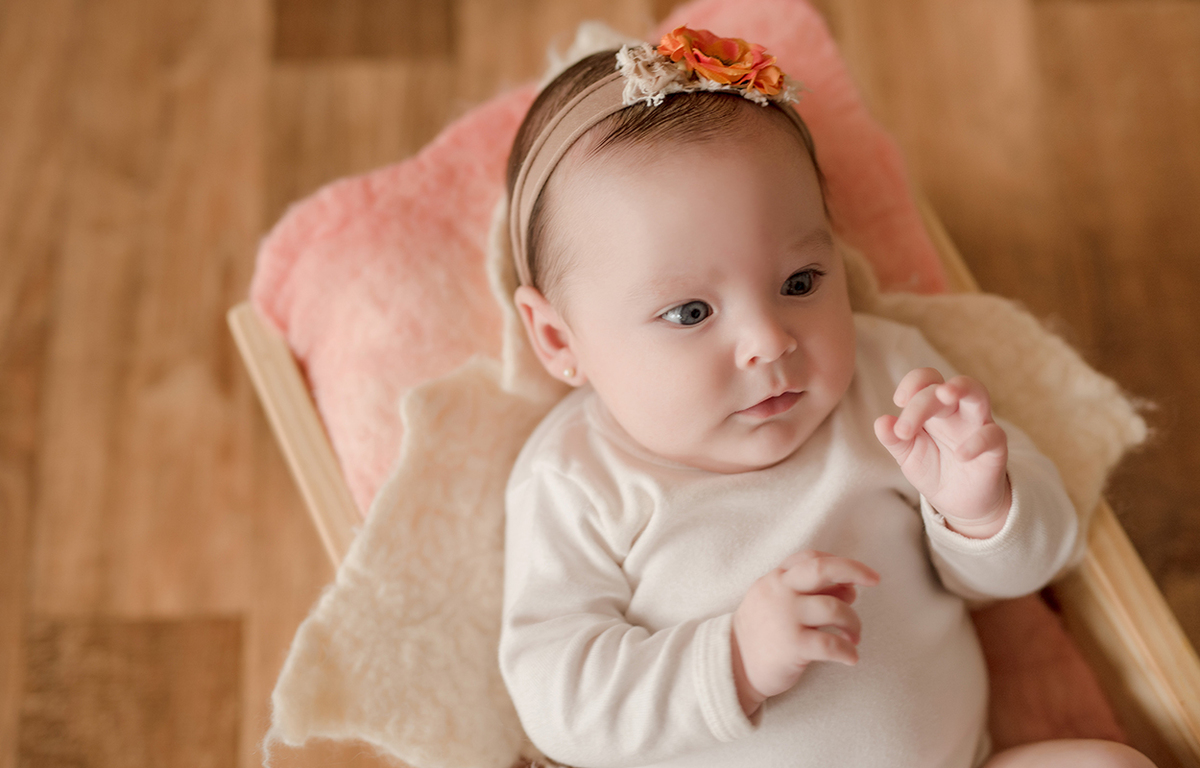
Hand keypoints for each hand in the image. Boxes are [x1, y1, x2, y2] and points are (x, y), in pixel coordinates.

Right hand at [731, 551, 879, 716]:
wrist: (733, 666)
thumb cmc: (763, 632)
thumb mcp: (776, 602)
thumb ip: (808, 592)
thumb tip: (850, 588)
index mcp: (775, 579)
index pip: (810, 558)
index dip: (839, 562)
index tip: (859, 575)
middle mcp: (779, 593)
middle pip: (821, 570)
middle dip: (853, 570)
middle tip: (875, 580)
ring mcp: (785, 618)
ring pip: (833, 608)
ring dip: (854, 623)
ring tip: (854, 637)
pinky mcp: (791, 646)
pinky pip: (831, 644)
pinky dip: (848, 651)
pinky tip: (851, 658)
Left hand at [874, 369, 1011, 537]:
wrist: (959, 501)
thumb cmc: (933, 468)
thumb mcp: (907, 455)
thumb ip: (894, 439)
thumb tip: (881, 422)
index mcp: (934, 408)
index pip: (927, 380)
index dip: (913, 383)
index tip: (898, 401)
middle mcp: (957, 411)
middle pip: (946, 387)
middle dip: (924, 398)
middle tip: (904, 424)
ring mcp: (978, 426)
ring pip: (978, 393)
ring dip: (962, 388)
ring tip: (944, 394)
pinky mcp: (996, 448)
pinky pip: (993, 435)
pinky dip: (977, 442)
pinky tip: (961, 455)